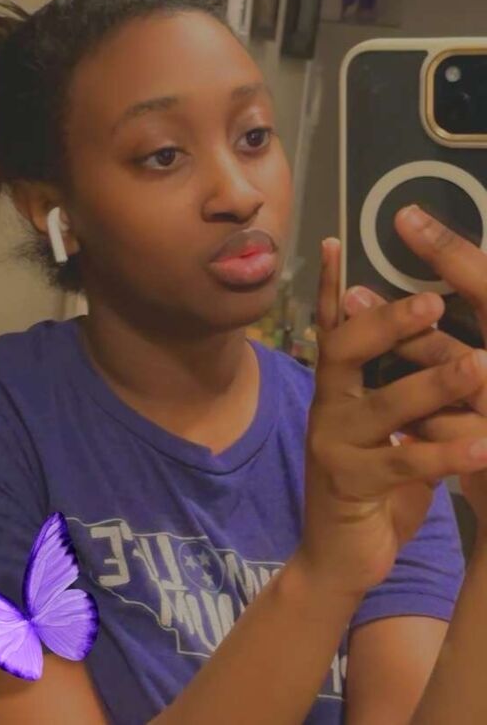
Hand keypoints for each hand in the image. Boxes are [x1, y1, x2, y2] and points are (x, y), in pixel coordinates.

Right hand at [343, 204, 486, 530]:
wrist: (337, 555)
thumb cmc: (372, 483)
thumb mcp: (385, 428)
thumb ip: (399, 387)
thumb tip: (438, 343)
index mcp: (336, 387)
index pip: (334, 325)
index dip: (335, 285)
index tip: (338, 242)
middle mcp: (326, 406)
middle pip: (346, 349)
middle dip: (390, 322)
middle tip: (433, 302)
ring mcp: (332, 444)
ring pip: (383, 405)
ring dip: (433, 384)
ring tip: (478, 367)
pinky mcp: (348, 484)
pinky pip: (403, 463)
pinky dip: (447, 452)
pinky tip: (485, 444)